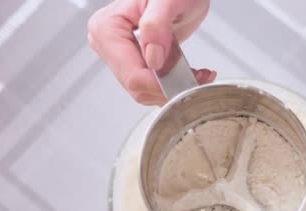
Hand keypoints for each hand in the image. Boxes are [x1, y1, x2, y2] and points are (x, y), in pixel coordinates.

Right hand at [87, 0, 214, 105]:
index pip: (132, 74)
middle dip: (170, 88)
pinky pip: (153, 85)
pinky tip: (193, 74)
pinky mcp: (135, 61)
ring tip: (199, 74)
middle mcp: (108, 44)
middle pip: (137, 86)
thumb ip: (157, 24)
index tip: (188, 80)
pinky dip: (175, 85)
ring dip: (175, 88)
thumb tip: (152, 58)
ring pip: (146, 91)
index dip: (161, 84)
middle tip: (199, 77)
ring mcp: (120, 55)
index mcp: (107, 28)